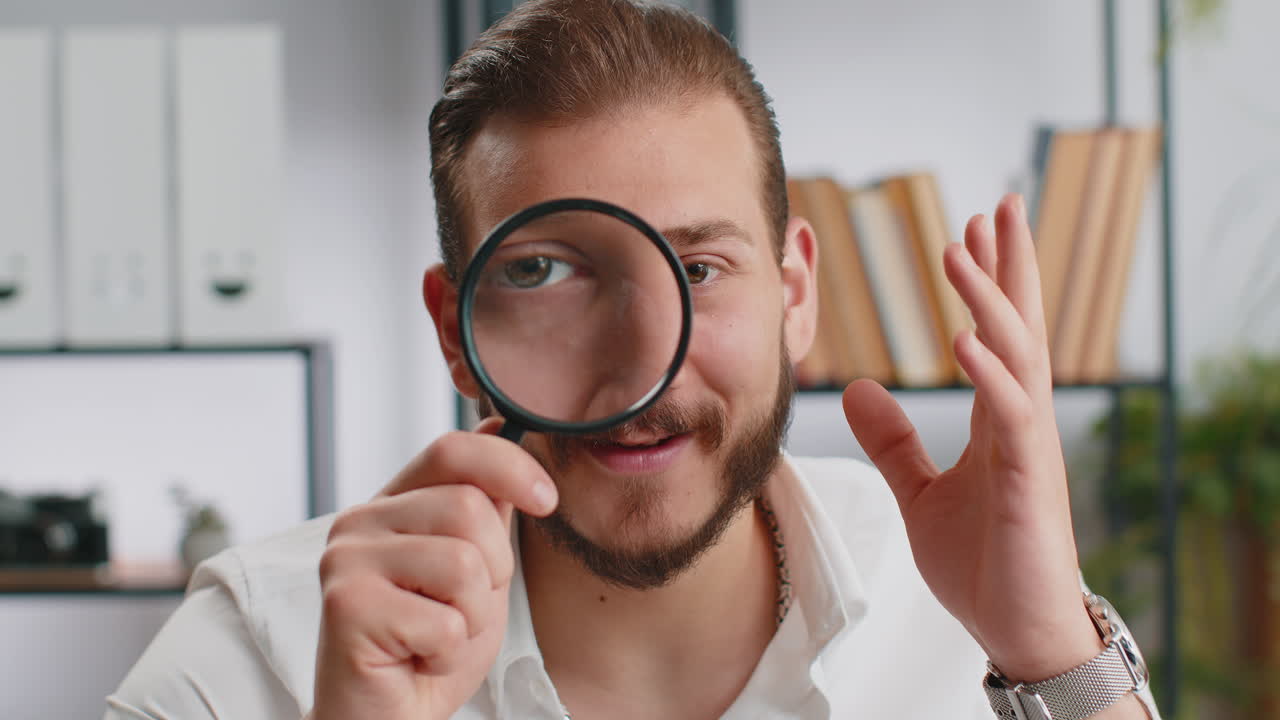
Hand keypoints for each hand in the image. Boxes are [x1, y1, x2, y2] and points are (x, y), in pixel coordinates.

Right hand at [309, 417, 557, 719]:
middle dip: (494, 569)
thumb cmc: (430, 646)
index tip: (546, 501)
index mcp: (392, 504)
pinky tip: (419, 658)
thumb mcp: (475, 569)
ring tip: (440, 634)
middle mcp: (359, 521)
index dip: (510, 465)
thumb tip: (498, 424)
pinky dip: (449, 651)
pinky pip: (443, 619)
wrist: (388, 718)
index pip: (453, 449)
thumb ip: (484, 508)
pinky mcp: (345, 607)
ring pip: (463, 562)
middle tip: (461, 608)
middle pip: (468, 508)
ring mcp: (346, 561)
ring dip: (473, 615)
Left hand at [842, 194, 1101, 682]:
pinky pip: (1014, 415)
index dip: (989, 281)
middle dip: (1011, 264)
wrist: (1014, 629)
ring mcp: (1029, 448)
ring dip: (992, 300)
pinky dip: (993, 374)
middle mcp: (1022, 421)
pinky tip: (969, 338)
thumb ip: (892, 441)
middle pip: (1020, 325)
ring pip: (1018, 355)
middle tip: (1000, 202)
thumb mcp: (921, 492)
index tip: (972, 228)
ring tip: (961, 252)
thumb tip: (858, 388)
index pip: (998, 333)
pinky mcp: (1029, 482)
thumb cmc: (982, 562)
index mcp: (999, 419)